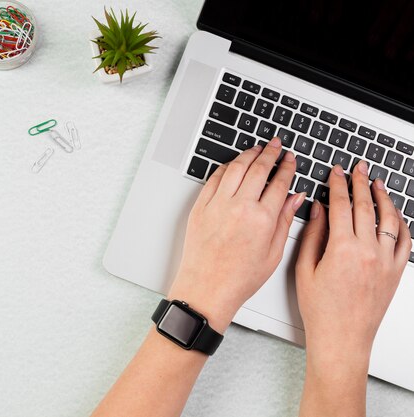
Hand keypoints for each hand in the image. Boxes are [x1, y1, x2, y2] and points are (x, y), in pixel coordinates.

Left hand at [168, 138, 305, 332]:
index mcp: (262, 219)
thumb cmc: (239, 278)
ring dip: (248, 155)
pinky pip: (214, 178)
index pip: (279, 183)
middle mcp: (239, 207)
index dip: (287, 167)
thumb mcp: (273, 253)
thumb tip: (295, 198)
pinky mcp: (200, 207)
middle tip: (276, 145)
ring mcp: (217, 205)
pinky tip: (233, 165)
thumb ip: (285, 221)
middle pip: (258, 169)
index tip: (290, 160)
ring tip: (256, 149)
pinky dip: (226, 167)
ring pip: (236, 168)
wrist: (207, 288)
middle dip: (270, 153)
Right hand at [296, 161, 410, 365]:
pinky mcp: (396, 272)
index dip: (338, 185)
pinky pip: (405, 240)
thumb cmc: (321, 310)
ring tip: (377, 183)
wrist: (342, 338)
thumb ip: (312, 235)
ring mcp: (386, 261)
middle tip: (358, 168)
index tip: (336, 172)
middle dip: (360, 183)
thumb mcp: (304, 269)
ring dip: (383, 197)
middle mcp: (369, 252)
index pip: (341, 206)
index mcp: (342, 249)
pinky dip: (401, 223)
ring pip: (389, 219)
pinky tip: (396, 214)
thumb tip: (316, 210)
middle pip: (366, 207)